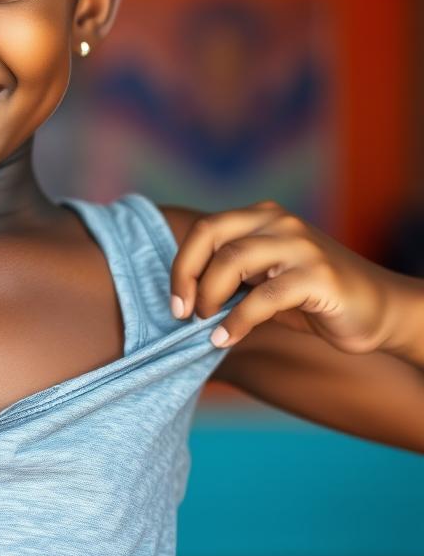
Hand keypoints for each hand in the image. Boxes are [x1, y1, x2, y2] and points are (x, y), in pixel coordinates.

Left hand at [170, 199, 403, 354]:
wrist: (380, 312)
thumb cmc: (312, 300)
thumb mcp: (262, 281)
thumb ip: (228, 277)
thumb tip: (182, 297)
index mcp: (263, 217)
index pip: (206, 230)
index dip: (181, 266)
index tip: (176, 303)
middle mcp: (280, 222)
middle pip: (211, 237)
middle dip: (186, 277)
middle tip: (184, 313)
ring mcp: (301, 245)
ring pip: (232, 261)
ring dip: (210, 298)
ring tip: (207, 326)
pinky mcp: (318, 275)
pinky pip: (262, 296)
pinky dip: (237, 321)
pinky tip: (226, 339)